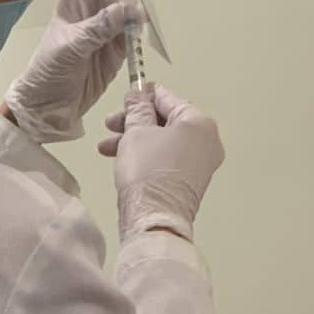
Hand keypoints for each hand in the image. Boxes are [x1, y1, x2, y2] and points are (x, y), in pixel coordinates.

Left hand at [2, 0, 167, 142]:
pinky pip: (136, 29)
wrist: (48, 107)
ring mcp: (108, 26)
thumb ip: (100, 26)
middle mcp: (93, 6)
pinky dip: (143, 25)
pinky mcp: (119, 47)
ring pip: (132, 0)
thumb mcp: (70, 46)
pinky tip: (146, 21)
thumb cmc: (47, 71)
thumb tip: (132, 9)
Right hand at [106, 84, 223, 241]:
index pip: (168, 98)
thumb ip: (137, 109)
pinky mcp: (189, 181)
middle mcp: (207, 141)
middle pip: (166, 120)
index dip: (143, 95)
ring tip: (106, 146)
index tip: (125, 97)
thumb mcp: (136, 131)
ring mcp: (200, 163)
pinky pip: (166, 158)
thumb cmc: (147, 170)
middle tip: (110, 124)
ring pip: (163, 141)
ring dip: (134, 139)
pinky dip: (146, 155)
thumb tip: (137, 96)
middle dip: (135, 121)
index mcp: (199, 123)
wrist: (154, 219)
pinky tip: (120, 158)